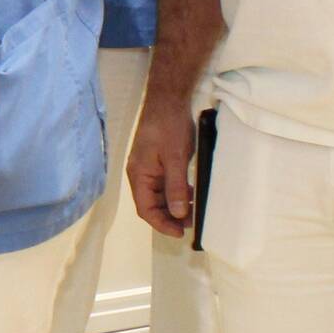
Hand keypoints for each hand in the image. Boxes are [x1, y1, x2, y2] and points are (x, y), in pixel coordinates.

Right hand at [128, 99, 197, 238]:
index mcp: (139, 174)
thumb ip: (175, 187)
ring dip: (174, 206)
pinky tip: (191, 193)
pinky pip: (165, 184)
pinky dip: (177, 193)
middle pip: (151, 204)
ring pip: (159, 196)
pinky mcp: (159, 161)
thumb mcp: (174, 158)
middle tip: (191, 223)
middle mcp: (141, 174)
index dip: (161, 224)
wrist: (168, 99)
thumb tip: (177, 214)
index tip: (180, 232)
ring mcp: (149, 167)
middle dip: (169, 217)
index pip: (145, 209)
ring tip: (194, 210)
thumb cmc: (168, 127)